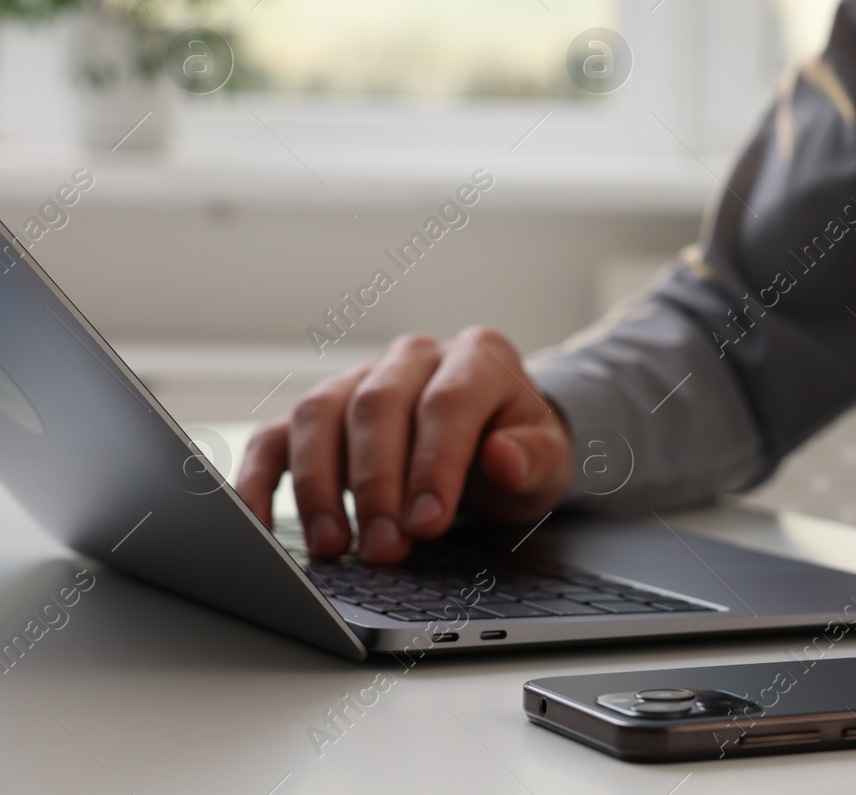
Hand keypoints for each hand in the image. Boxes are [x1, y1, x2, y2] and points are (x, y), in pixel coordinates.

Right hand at [237, 327, 573, 561]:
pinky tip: (259, 527)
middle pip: (377, 407)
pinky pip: (275, 437)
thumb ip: (533, 459)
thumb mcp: (547, 462)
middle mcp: (413, 358)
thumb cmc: (516, 452)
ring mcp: (359, 379)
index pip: (447, 403)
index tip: (428, 523)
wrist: (494, 444)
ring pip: (320, 414)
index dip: (434, 464)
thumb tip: (504, 457)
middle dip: (377, 485)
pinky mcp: (319, 414)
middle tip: (384, 549)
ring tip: (334, 546)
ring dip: (319, 484)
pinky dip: (259, 479)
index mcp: (478, 357)